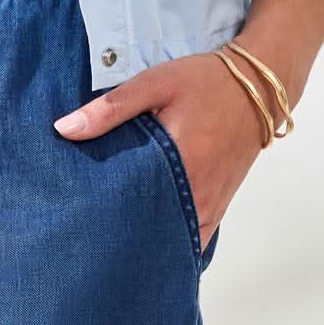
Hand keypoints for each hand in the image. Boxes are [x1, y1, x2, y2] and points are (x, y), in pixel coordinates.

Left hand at [53, 49, 269, 247]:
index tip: (80, 225)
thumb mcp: (155, 84)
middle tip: (91, 237)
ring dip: (149, 241)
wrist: (258, 85)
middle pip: (153, 233)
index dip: (105, 221)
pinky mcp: (220, 204)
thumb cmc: (207, 82)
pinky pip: (195, 237)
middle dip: (122, 238)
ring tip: (115, 241)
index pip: (133, 209)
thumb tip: (64, 129)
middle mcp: (199, 194)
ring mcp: (212, 204)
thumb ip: (110, 109)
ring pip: (175, 240)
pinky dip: (173, 240)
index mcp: (181, 165)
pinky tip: (149, 240)